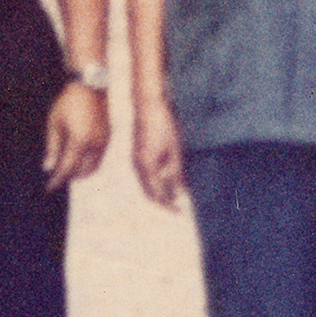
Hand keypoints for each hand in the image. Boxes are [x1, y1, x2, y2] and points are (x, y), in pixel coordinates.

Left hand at [42, 82, 110, 190]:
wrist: (90, 85)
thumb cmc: (68, 102)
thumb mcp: (54, 124)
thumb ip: (52, 148)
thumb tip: (48, 168)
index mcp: (79, 141)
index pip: (67, 168)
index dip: (57, 180)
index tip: (49, 187)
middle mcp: (95, 144)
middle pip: (83, 172)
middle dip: (69, 176)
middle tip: (57, 176)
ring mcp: (104, 141)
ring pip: (93, 167)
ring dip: (80, 171)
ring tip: (67, 168)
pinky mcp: (108, 137)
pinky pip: (99, 157)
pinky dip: (88, 163)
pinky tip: (79, 157)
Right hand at [132, 93, 184, 207]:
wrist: (148, 104)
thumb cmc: (163, 125)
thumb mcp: (174, 150)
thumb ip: (175, 173)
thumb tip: (178, 193)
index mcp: (146, 166)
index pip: (156, 195)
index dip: (168, 206)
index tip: (180, 212)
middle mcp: (138, 165)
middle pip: (149, 192)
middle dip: (163, 202)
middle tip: (178, 208)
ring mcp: (136, 159)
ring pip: (147, 184)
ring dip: (160, 191)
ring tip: (176, 194)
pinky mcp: (138, 153)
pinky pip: (147, 174)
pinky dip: (157, 181)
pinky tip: (169, 178)